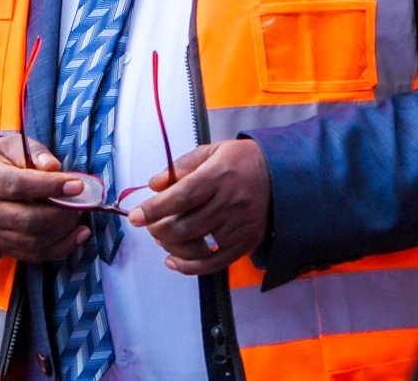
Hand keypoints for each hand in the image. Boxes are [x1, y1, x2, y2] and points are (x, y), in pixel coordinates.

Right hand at [0, 135, 90, 262]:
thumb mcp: (13, 145)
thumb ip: (36, 153)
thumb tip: (54, 167)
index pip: (20, 186)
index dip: (51, 186)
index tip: (77, 185)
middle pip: (28, 220)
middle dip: (61, 214)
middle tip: (81, 202)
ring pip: (33, 242)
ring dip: (64, 232)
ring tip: (79, 215)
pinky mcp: (1, 246)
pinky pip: (33, 255)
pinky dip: (60, 248)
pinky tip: (77, 235)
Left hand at [128, 139, 270, 275]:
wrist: (282, 175)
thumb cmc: (241, 161)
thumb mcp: (212, 151)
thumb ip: (182, 166)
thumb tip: (154, 184)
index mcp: (220, 175)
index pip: (182, 196)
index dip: (155, 209)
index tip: (135, 216)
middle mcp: (231, 202)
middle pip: (186, 225)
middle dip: (159, 229)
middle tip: (149, 225)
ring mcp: (240, 226)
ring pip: (196, 246)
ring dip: (170, 246)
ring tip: (161, 238)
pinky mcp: (246, 243)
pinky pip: (214, 263)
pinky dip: (189, 267)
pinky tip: (173, 261)